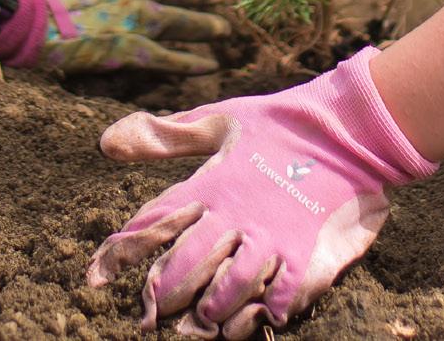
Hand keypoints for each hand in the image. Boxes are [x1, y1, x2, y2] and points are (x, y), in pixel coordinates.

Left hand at [86, 47, 435, 335]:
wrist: (348, 125)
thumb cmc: (278, 123)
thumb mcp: (219, 123)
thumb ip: (165, 137)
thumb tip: (105, 143)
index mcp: (209, 184)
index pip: (154, 221)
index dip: (121, 252)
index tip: (95, 279)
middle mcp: (234, 216)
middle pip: (186, 267)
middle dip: (165, 294)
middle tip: (152, 315)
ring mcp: (271, 236)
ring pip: (228, 290)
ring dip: (210, 311)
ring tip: (201, 322)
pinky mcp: (305, 251)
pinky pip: (281, 295)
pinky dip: (267, 311)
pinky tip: (259, 317)